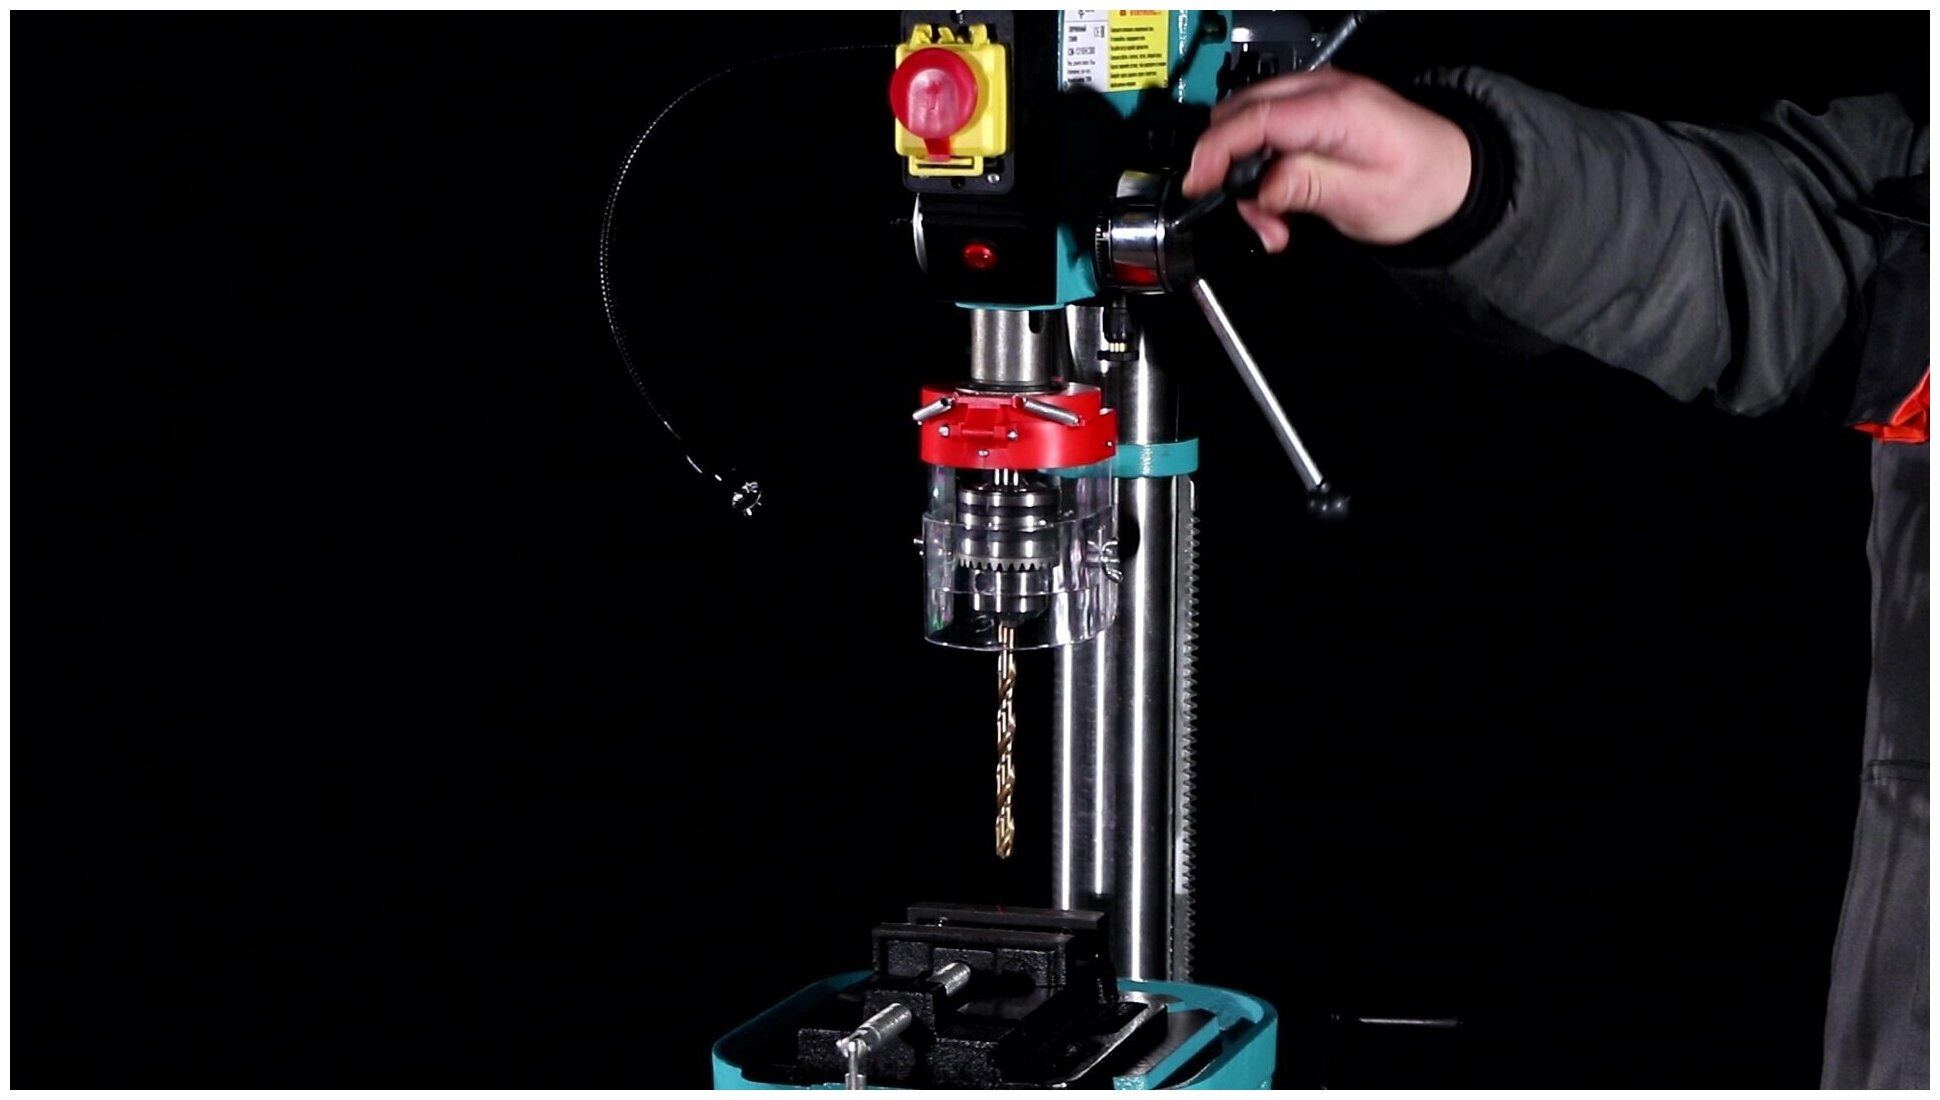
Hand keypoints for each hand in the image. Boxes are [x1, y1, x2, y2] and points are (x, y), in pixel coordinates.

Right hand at [1183, 68, 1474, 251]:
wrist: (1453, 175)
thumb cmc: (1421, 185)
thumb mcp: (1364, 201)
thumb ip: (1306, 188)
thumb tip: (1259, 187)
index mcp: (1337, 109)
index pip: (1255, 118)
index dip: (1216, 152)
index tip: (1198, 186)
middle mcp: (1323, 92)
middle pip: (1241, 116)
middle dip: (1230, 170)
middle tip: (1254, 218)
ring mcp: (1316, 97)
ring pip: (1246, 124)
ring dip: (1245, 174)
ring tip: (1273, 220)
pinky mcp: (1312, 111)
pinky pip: (1265, 130)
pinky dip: (1259, 166)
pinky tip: (1278, 200)